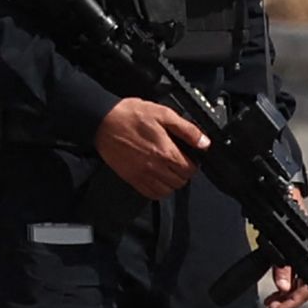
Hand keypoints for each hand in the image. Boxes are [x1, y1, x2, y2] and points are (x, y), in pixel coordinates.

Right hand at [91, 98, 205, 199]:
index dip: (192, 162)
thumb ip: (186, 129)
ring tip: (167, 169)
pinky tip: (156, 178)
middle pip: (180, 182)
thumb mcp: (163, 113)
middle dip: (183, 172)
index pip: (190, 169)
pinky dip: (157, 189)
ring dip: (171, 182)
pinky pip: (151, 194)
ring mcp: (142, 175)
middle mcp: (155, 167)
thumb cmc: (131, 115)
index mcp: (166, 151)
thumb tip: (204, 143)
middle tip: (177, 161)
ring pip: (167, 191)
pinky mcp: (131, 178)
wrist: (103, 121)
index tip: (188, 156)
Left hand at [266, 187, 307, 307]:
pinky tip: (274, 291)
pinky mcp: (292, 249)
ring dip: (285, 295)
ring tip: (271, 303)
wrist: (282, 188)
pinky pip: (292, 272)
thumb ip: (281, 265)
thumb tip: (283, 288)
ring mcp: (301, 251)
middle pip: (305, 286)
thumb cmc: (284, 207)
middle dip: (288, 301)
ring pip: (299, 282)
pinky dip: (283, 284)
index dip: (295, 300)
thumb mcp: (278, 236)